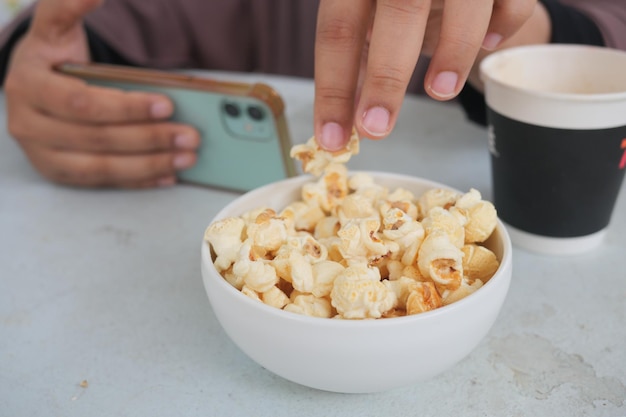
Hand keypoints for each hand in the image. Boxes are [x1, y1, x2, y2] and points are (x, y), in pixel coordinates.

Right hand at [4, 0, 199, 187]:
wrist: (30, 86)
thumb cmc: (52, 57)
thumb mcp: (54, 27)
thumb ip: (68, 7)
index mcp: (27, 85)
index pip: (82, 102)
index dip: (126, 107)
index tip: (167, 103)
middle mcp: (28, 124)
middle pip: (97, 138)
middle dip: (149, 138)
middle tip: (190, 136)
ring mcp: (42, 154)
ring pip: (101, 167)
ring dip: (150, 164)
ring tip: (187, 158)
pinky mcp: (59, 173)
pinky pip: (102, 183)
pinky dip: (138, 180)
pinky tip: (167, 175)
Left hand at [313, 0, 535, 149]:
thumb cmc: (400, 0)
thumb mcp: (369, 19)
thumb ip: (355, 64)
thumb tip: (340, 124)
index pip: (338, 30)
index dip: (334, 87)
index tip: (332, 138)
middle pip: (397, 11)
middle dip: (384, 78)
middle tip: (375, 129)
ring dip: (453, 51)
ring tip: (439, 91)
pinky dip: (505, 24)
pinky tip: (489, 44)